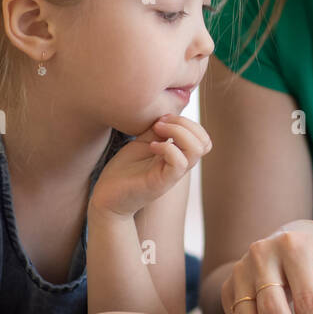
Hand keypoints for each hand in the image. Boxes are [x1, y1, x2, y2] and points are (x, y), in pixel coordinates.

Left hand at [91, 114, 211, 218]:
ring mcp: (172, 174)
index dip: (187, 123)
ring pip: (197, 150)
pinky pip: (179, 163)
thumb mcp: (143, 143)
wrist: (107, 197)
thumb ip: (158, 131)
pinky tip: (151, 147)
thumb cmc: (124, 171)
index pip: (202, 138)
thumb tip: (169, 116)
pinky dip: (167, 148)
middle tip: (160, 124)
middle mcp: (179, 165)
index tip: (162, 119)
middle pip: (205, 142)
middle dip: (186, 124)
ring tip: (157, 131)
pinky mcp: (162, 182)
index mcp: (178, 155)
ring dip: (178, 133)